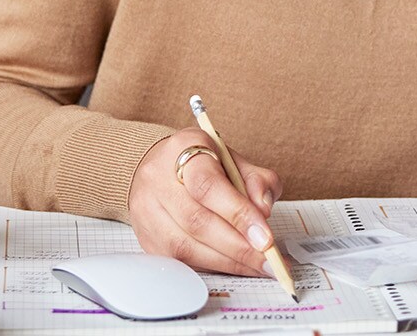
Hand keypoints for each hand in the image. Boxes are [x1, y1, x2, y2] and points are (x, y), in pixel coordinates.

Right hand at [128, 128, 283, 276]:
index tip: (266, 237)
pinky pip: (180, 261)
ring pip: (185, 246)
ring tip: (257, 266)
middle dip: (238, 246)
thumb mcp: (235, 161)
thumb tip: (263, 210)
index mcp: (183, 149)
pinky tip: (234, 266)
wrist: (159, 169)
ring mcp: (146, 210)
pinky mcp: (146, 238)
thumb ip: (257, 181)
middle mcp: (157, 178)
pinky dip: (212, 267)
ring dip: (228, 262)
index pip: (208, 185)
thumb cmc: (201, 165)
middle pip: (196, 221)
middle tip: (269, 260)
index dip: (238, 214)